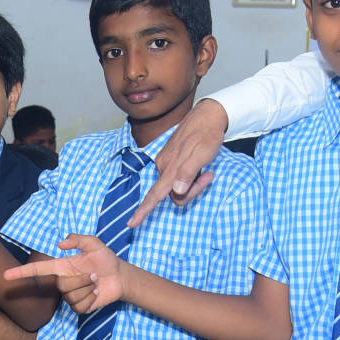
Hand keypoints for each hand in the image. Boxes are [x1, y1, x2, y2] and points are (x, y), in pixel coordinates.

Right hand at [5, 234, 126, 315]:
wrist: (120, 276)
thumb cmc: (106, 259)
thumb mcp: (94, 244)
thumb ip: (78, 239)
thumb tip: (60, 245)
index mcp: (61, 267)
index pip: (37, 270)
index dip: (21, 273)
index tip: (6, 276)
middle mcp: (63, 282)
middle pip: (61, 285)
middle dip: (80, 280)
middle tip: (94, 275)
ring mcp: (70, 296)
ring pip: (71, 295)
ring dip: (88, 288)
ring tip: (96, 283)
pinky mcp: (80, 307)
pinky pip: (79, 305)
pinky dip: (91, 298)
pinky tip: (96, 293)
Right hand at [130, 98, 224, 225]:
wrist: (207, 116)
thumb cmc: (207, 135)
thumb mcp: (202, 154)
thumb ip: (188, 173)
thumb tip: (176, 191)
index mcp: (170, 168)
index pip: (154, 194)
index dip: (143, 211)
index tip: (131, 223)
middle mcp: (164, 166)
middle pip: (174, 195)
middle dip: (192, 191)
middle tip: (208, 176)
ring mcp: (166, 162)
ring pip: (177, 186)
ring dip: (193, 183)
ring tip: (206, 169)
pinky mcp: (170, 159)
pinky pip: (177, 177)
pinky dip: (190, 176)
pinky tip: (200, 165)